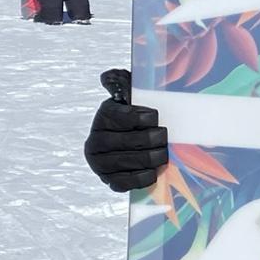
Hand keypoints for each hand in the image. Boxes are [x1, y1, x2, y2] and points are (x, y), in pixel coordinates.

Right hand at [84, 69, 168, 192]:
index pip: (123, 117)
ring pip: (130, 161)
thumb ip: (122, 81)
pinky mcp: (109, 180)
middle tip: (163, 136)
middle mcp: (96, 141)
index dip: (143, 118)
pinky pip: (126, 182)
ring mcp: (100, 163)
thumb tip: (106, 77)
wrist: (131, 141)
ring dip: (151, 158)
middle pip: (130, 141)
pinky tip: (153, 171)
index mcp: (104, 117)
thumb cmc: (137, 113)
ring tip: (162, 153)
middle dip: (152, 139)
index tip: (155, 117)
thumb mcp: (131, 94)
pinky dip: (143, 177)